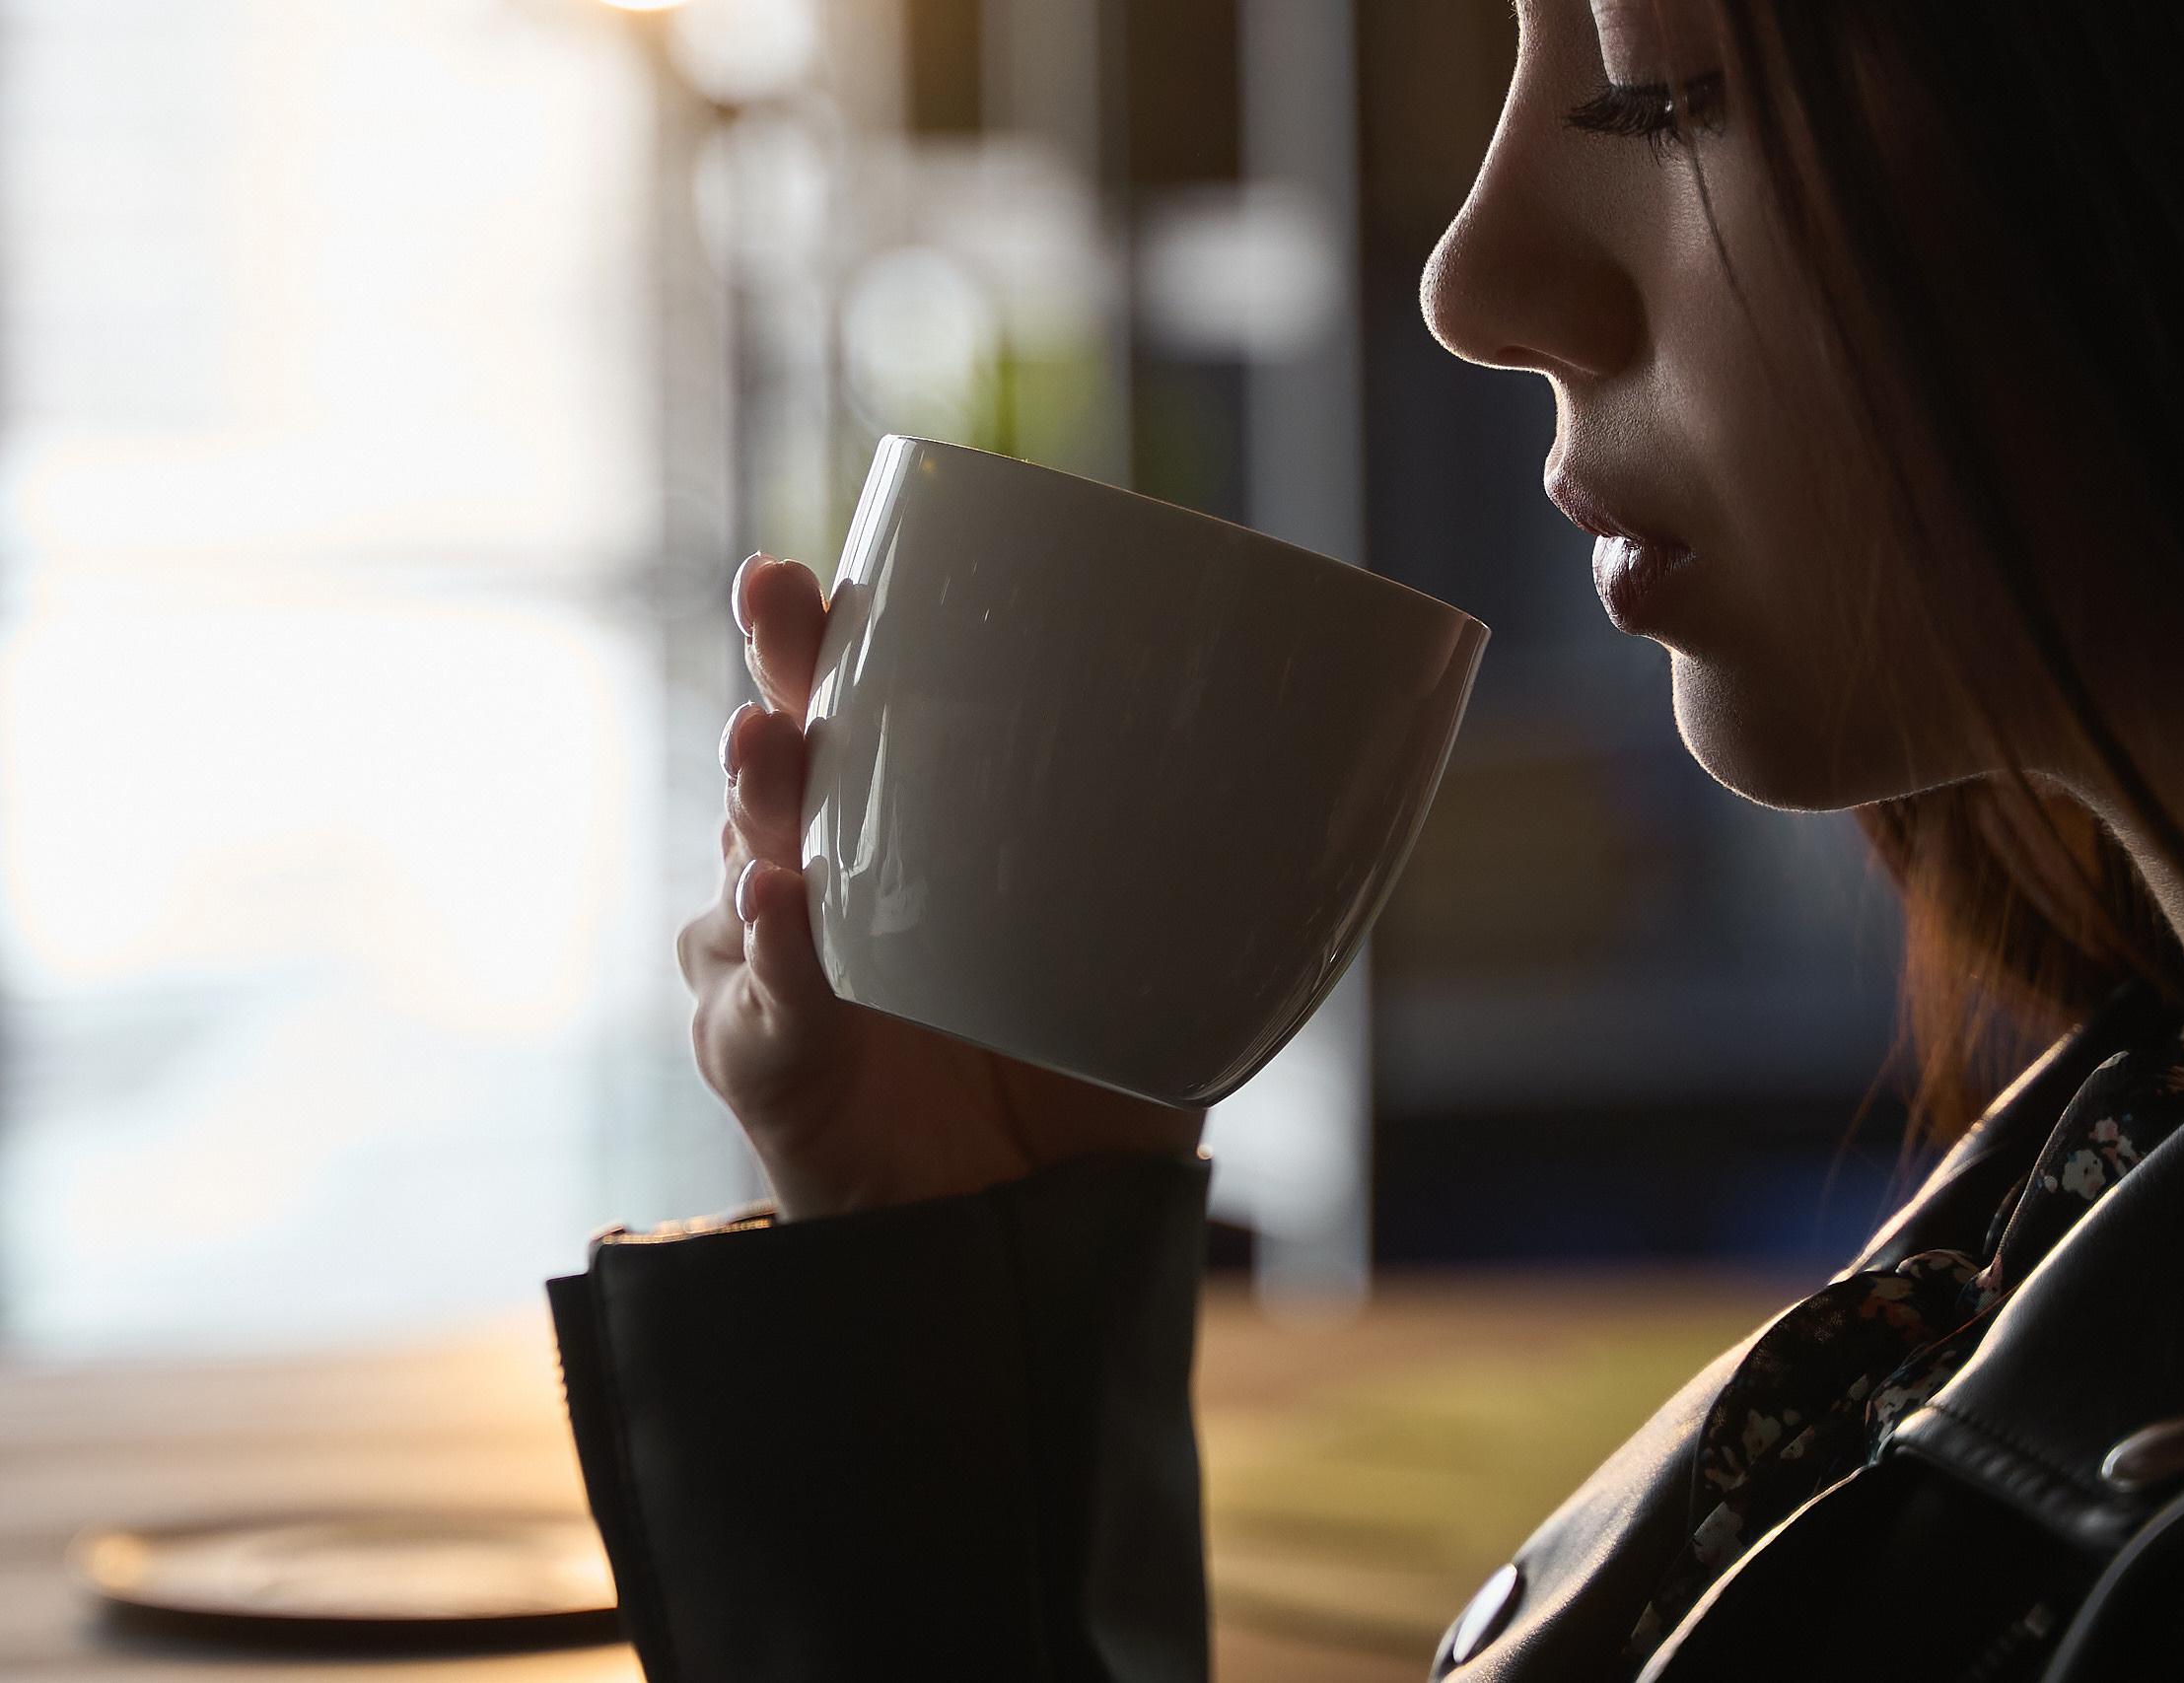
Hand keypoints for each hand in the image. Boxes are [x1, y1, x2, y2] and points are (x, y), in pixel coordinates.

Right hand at [677, 554, 1202, 1220]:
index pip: (855, 713)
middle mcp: (829, 882)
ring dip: (758, 800)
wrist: (1046, 1236)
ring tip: (770, 744)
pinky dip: (764, 962)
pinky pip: (757, 1011)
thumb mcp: (1174, 961)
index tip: (824, 566)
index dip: (829, 635)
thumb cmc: (1092, 1077)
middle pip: (783, 758)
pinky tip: (775, 907)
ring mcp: (788, 972)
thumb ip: (1218, 874)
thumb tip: (1343, 765)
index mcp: (908, 832)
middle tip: (781, 600)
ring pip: (748, 867)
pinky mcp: (774, 1069)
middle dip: (777, 672)